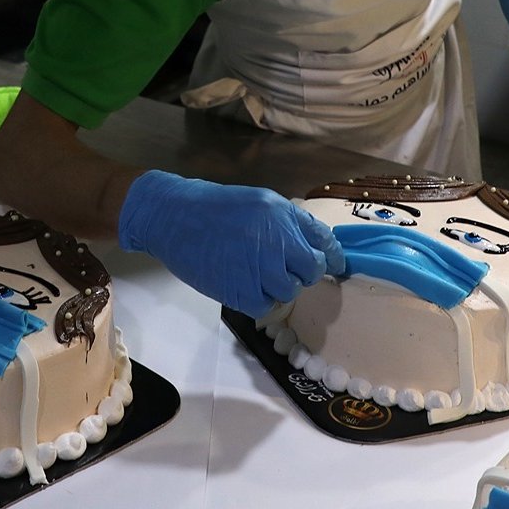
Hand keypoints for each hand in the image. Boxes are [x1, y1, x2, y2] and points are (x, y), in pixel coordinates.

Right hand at [118, 170, 345, 317]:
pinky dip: (259, 299)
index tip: (335, 265)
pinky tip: (244, 283)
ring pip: (289, 291)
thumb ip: (291, 222)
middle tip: (285, 268)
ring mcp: (259, 270)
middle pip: (311, 271)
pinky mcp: (239, 292)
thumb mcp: (261, 202)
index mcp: (283, 216)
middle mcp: (276, 243)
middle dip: (303, 272)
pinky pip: (265, 306)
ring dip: (279, 286)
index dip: (333, 258)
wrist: (174, 217)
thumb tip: (319, 245)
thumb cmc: (217, 207)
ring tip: (258, 274)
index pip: (324, 243)